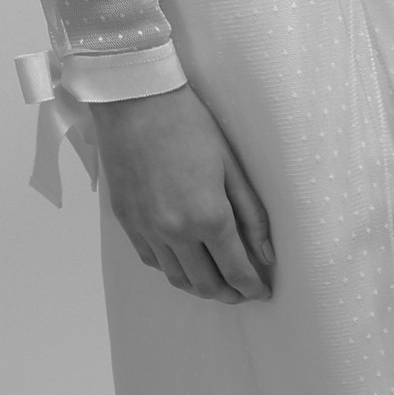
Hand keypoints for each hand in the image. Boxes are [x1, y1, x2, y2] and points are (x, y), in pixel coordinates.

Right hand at [88, 86, 273, 303]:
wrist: (134, 99)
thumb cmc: (189, 125)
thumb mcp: (232, 168)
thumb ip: (252, 216)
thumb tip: (267, 255)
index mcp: (208, 217)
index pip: (236, 271)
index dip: (252, 288)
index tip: (262, 292)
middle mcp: (175, 230)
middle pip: (206, 284)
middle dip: (228, 294)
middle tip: (242, 293)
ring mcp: (146, 228)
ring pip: (176, 278)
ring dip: (200, 287)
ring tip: (217, 282)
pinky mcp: (126, 220)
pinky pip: (151, 260)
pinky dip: (172, 268)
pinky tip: (185, 262)